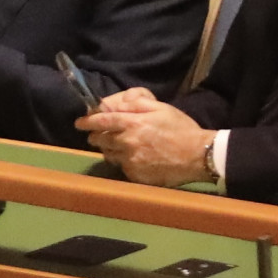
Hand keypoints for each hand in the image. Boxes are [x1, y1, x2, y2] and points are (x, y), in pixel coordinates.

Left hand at [76, 87, 215, 186]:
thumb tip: (115, 102)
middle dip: (96, 136)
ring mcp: (131, 161)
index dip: (87, 121)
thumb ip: (135, 104)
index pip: (102, 121)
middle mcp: (128, 143)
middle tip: (98, 135)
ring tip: (117, 147)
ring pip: (110, 155)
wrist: (198, 155)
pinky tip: (134, 159)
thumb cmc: (180, 128)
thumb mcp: (160, 107)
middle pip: (101, 139)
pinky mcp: (137, 175)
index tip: (79, 123)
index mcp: (132, 123)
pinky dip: (124, 162)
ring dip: (109, 149)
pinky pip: (123, 168)